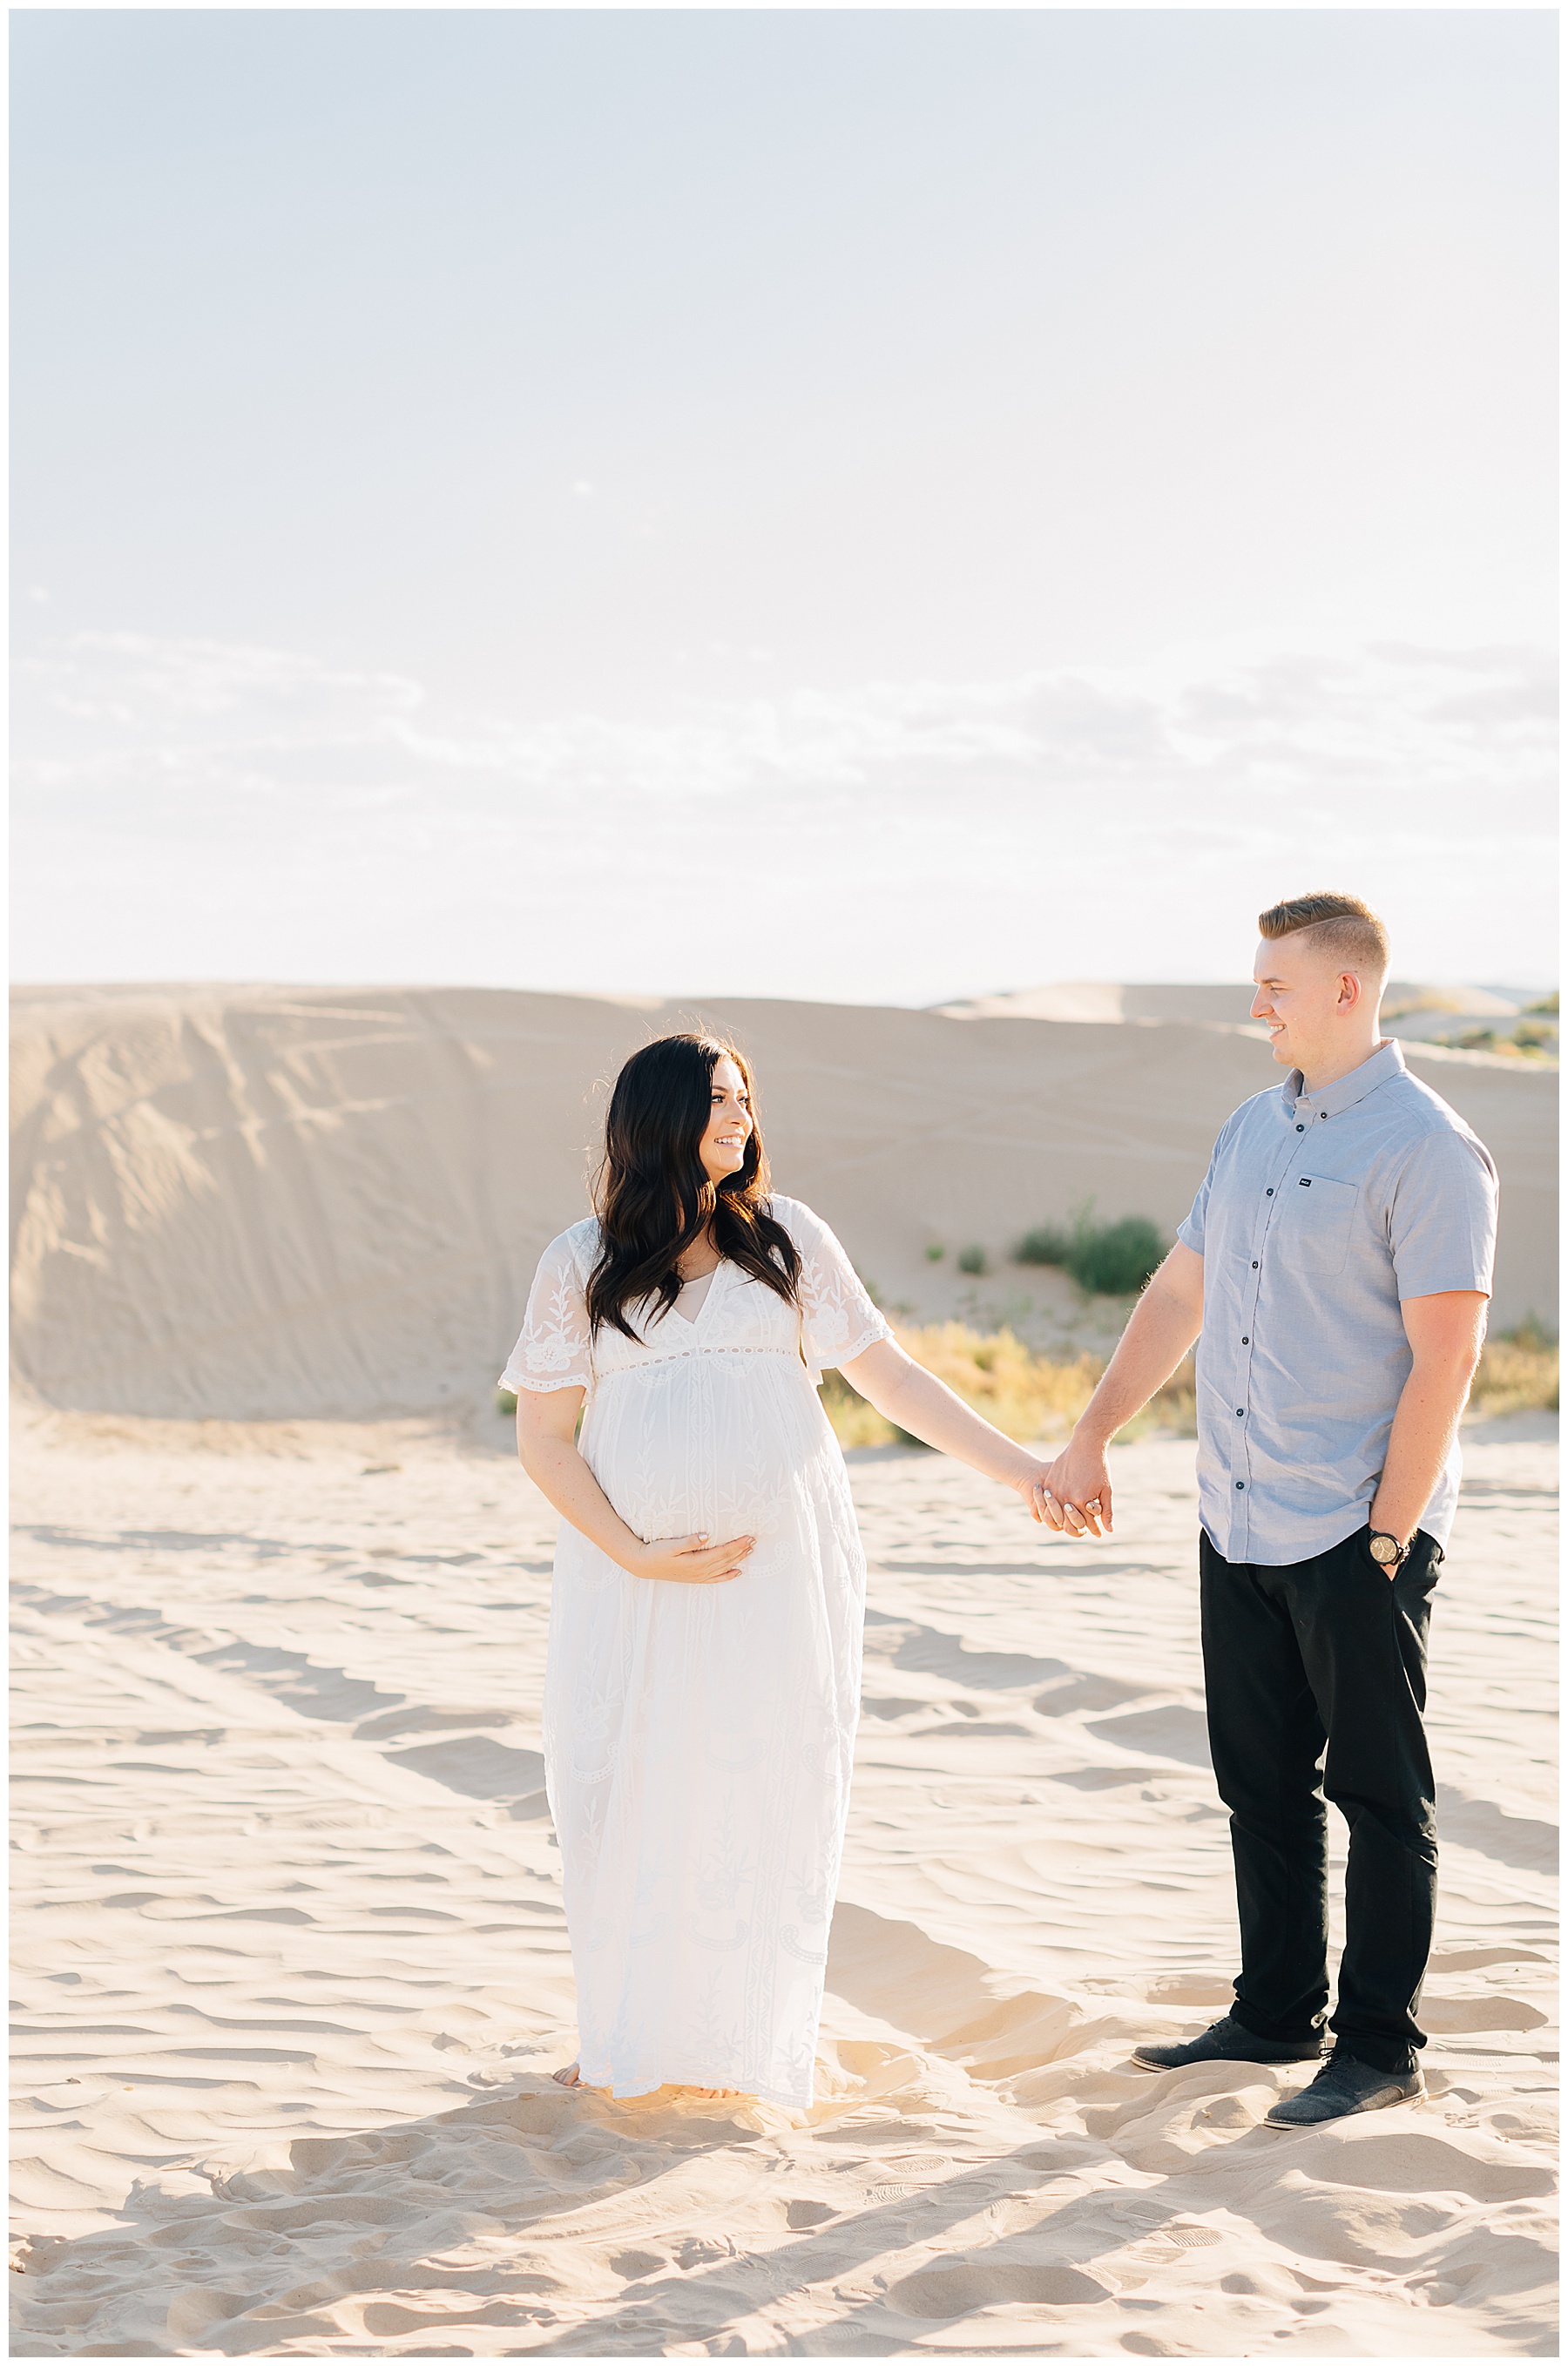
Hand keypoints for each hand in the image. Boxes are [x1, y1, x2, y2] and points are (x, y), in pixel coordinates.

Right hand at [628, 1531, 754, 1583]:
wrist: (643, 1565)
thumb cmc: (656, 1552)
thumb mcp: (670, 1545)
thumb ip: (689, 1541)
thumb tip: (706, 1535)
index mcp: (697, 1561)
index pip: (723, 1552)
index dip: (737, 1544)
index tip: (749, 1536)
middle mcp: (700, 1571)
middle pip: (727, 1560)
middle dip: (741, 1550)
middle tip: (754, 1540)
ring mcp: (698, 1576)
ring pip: (724, 1568)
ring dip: (738, 1559)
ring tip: (750, 1551)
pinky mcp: (695, 1578)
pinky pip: (716, 1579)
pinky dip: (728, 1576)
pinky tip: (738, 1572)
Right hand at [1033, 1437, 1112, 1538]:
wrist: (1085, 1445)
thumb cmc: (1099, 1467)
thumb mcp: (1106, 1490)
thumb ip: (1106, 1511)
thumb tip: (1109, 1530)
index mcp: (1082, 1501)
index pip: (1087, 1524)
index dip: (1094, 1530)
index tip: (1098, 1534)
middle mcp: (1067, 1498)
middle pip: (1069, 1524)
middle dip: (1078, 1529)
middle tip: (1083, 1531)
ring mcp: (1056, 1491)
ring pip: (1054, 1516)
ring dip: (1062, 1521)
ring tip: (1069, 1523)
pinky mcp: (1049, 1483)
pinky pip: (1046, 1503)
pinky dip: (1051, 1510)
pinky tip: (1057, 1511)